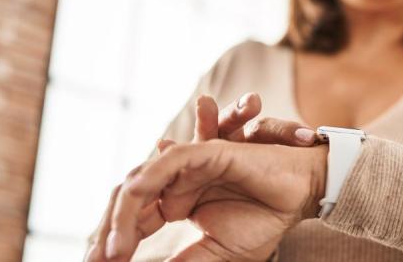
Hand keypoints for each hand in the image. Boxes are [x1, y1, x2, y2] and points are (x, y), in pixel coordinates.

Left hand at [86, 93, 317, 260]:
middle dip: (109, 233)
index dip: (114, 244)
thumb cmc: (263, 219)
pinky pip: (170, 161)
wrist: (301, 198)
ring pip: (142, 182)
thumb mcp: (214, 254)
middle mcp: (177, 183)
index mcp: (176, 202)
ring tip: (116, 250)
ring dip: (123, 216)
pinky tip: (136, 200)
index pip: (134, 221)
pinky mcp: (208, 152)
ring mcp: (190, 166)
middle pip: (128, 201)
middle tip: (101, 261)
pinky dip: (150, 180)